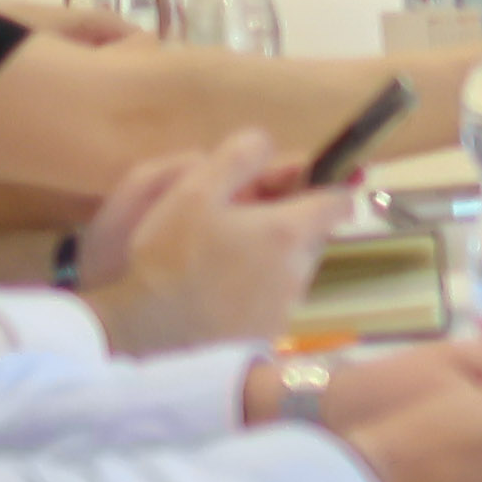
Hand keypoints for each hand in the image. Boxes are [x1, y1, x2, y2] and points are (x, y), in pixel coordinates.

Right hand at [67, 131, 329, 355]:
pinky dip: (259, 291)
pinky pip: (277, 301)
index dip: (319, 188)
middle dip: (288, 223)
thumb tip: (268, 144)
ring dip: (272, 257)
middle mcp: (299, 272)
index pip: (339, 203)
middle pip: (313, 236)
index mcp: (288, 232)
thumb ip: (238, 158)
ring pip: (294, 269)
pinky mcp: (269, 337)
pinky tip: (220, 290)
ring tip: (224, 257)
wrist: (142, 330)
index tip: (287, 187)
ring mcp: (286, 309)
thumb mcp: (193, 190)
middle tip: (239, 221)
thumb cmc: (166, 255)